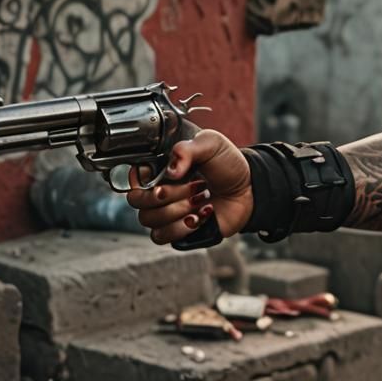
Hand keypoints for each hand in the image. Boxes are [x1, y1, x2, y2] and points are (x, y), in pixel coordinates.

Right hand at [126, 129, 252, 244]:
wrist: (249, 188)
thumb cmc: (228, 164)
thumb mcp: (211, 144)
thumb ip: (186, 150)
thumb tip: (170, 171)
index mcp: (161, 169)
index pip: (132, 177)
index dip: (142, 179)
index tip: (169, 175)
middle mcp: (158, 191)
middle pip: (137, 201)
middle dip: (167, 194)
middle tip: (195, 186)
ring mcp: (165, 212)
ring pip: (148, 220)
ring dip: (178, 209)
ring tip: (203, 198)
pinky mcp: (175, 231)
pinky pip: (160, 236)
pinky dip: (181, 228)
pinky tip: (202, 215)